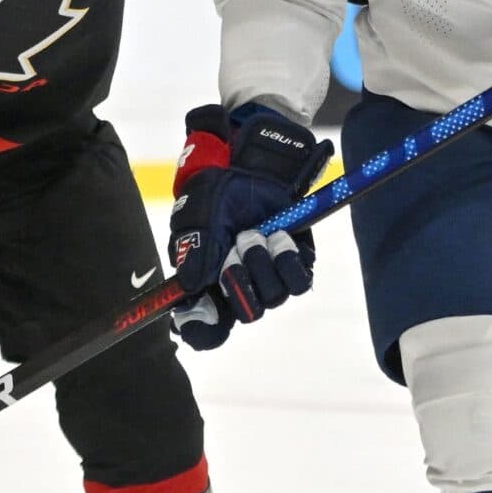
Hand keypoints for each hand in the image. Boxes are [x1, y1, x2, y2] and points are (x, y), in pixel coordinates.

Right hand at [167, 103, 331, 350]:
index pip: (206, 329)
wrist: (248, 163)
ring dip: (262, 264)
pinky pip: (299, 281)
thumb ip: (193, 254)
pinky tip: (278, 236)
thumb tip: (192, 290)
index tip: (205, 310)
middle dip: (239, 282)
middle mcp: (239, 287)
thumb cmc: (216, 192)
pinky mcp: (296, 262)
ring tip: (254, 233)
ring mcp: (269, 276)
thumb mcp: (196, 219)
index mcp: (208, 286)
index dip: (204, 329)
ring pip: (273, 298)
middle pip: (246, 313)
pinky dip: (287, 260)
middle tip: (234, 248)